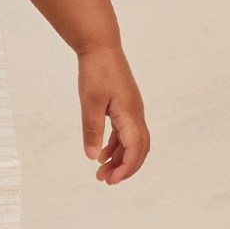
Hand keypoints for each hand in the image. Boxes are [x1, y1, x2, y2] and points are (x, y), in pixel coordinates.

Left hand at [78, 45, 149, 184]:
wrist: (101, 47)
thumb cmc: (96, 72)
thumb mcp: (90, 103)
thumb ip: (92, 130)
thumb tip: (92, 157)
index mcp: (130, 114)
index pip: (136, 149)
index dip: (126, 168)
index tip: (111, 181)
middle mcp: (136, 114)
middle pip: (138, 149)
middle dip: (125, 168)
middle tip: (105, 181)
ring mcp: (132, 110)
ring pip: (131, 142)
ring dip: (119, 159)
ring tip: (101, 172)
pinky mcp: (125, 106)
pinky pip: (125, 132)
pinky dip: (115, 145)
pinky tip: (102, 154)